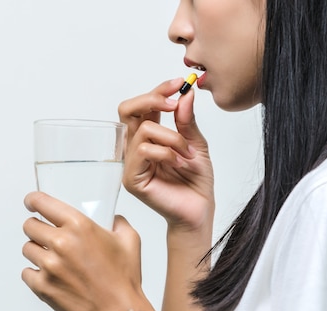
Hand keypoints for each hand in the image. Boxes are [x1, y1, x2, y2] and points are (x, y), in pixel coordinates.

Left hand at [21, 192, 147, 310]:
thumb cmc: (123, 280)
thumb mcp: (129, 240)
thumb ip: (117, 222)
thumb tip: (111, 218)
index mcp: (79, 226)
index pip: (42, 203)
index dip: (33, 201)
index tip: (31, 203)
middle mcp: (61, 243)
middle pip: (29, 226)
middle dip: (37, 229)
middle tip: (46, 235)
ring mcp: (49, 266)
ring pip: (27, 249)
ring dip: (37, 252)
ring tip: (54, 259)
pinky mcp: (42, 286)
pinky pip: (26, 272)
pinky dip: (36, 274)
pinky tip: (51, 276)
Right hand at [118, 79, 213, 233]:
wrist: (199, 210)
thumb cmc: (196, 181)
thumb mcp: (196, 144)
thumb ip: (187, 120)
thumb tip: (184, 94)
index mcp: (149, 137)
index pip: (142, 106)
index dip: (158, 91)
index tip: (179, 84)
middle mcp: (135, 147)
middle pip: (127, 110)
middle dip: (151, 100)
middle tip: (173, 104)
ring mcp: (131, 163)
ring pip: (143, 130)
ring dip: (172, 137)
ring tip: (188, 153)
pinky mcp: (132, 178)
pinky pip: (143, 151)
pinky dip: (166, 152)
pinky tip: (179, 163)